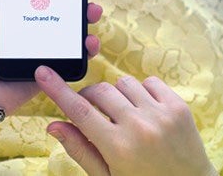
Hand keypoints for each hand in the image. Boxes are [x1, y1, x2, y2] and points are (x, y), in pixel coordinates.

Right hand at [35, 66, 217, 175]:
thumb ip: (80, 149)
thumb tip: (53, 125)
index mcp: (118, 147)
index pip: (79, 111)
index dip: (57, 90)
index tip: (43, 73)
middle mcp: (139, 127)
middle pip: (100, 92)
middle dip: (89, 97)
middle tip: (92, 113)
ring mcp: (161, 114)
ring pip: (124, 83)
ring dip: (117, 95)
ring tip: (124, 115)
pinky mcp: (178, 107)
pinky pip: (150, 81)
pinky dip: (142, 91)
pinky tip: (144, 110)